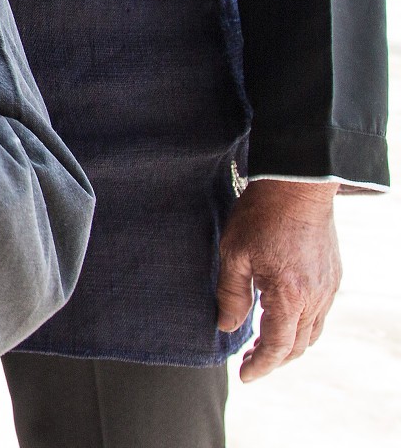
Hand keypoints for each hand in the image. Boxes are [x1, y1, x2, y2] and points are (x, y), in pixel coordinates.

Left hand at [216, 178, 340, 380]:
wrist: (297, 184)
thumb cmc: (261, 215)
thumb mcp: (234, 252)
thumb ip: (231, 294)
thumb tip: (226, 327)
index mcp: (289, 296)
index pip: (277, 346)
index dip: (261, 365)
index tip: (245, 374)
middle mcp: (315, 298)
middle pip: (298, 345)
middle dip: (274, 359)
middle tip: (250, 360)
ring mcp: (328, 288)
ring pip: (312, 332)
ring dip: (290, 344)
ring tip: (264, 343)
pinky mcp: (333, 275)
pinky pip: (320, 313)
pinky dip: (302, 324)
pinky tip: (283, 316)